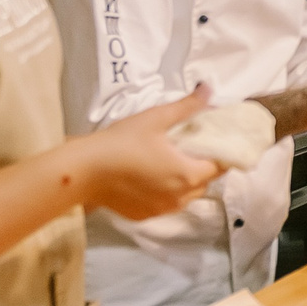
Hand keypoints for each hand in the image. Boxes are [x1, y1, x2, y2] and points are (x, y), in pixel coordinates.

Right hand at [78, 90, 226, 219]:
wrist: (84, 170)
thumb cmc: (121, 142)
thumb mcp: (156, 118)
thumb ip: (187, 106)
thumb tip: (208, 89)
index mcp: (187, 175)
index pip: (220, 167)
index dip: (222, 154)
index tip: (216, 142)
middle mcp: (179, 198)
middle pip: (205, 183)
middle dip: (204, 167)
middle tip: (192, 148)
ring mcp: (162, 210)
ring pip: (186, 197)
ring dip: (186, 182)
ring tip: (173, 163)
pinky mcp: (144, 216)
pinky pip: (166, 205)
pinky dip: (166, 193)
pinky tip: (152, 178)